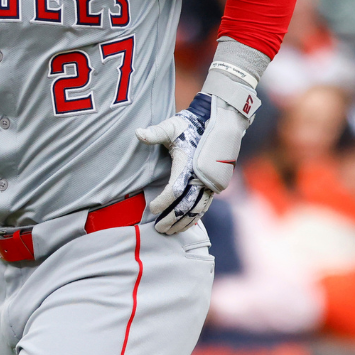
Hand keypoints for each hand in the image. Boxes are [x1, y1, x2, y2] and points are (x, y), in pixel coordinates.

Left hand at [135, 92, 245, 233]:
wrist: (217, 122)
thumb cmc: (189, 125)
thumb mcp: (170, 126)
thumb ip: (154, 133)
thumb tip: (137, 133)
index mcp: (188, 164)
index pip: (175, 190)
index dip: (163, 201)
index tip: (152, 209)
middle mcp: (200, 176)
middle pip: (186, 205)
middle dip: (172, 219)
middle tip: (159, 229)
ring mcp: (209, 182)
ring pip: (197, 209)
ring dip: (184, 222)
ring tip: (170, 231)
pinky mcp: (214, 185)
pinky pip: (205, 206)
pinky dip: (196, 217)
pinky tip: (186, 225)